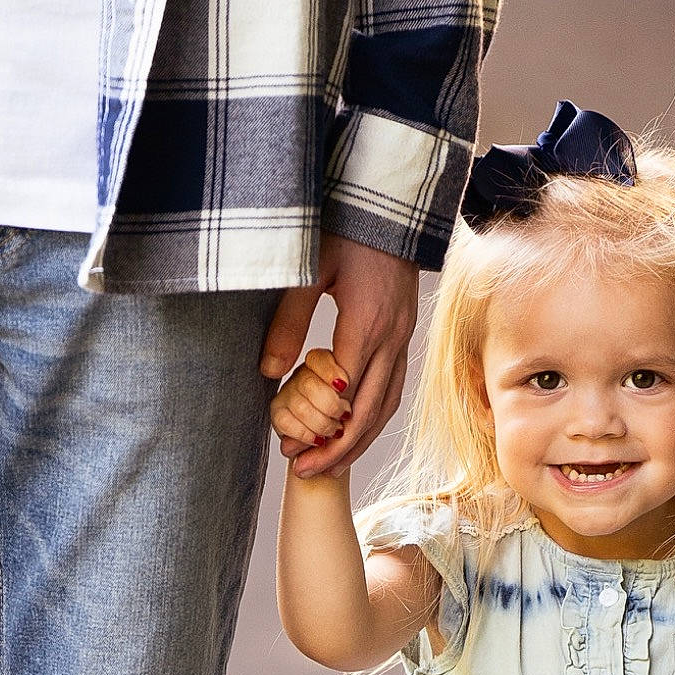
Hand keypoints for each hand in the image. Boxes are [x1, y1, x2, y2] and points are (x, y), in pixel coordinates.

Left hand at [260, 234, 418, 478]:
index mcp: (367, 325)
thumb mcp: (308, 270)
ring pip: (386, 406)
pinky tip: (352, 433)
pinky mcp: (404, 335)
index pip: (344, 396)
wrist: (391, 202)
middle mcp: (392, 338)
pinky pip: (393, 389)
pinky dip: (373, 419)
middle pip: (368, 412)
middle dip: (337, 448)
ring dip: (358, 441)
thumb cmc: (345, 228)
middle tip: (305, 471)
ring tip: (328, 466)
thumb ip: (288, 323)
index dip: (319, 429)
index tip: (290, 449)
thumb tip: (270, 374)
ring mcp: (403, 338)